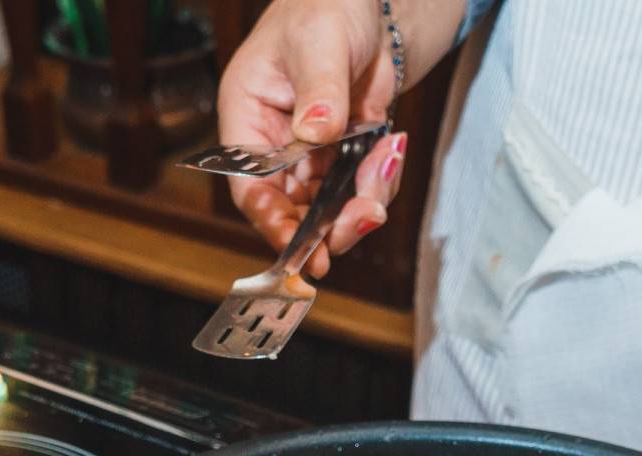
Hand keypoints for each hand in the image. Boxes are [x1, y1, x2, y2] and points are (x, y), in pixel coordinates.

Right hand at [216, 0, 406, 277]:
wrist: (364, 3)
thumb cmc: (326, 6)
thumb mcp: (319, 42)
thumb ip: (318, 91)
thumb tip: (316, 131)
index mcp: (248, 116)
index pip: (250, 185)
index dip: (271, 219)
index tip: (300, 245)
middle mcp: (275, 145)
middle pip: (291, 207)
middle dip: (328, 223)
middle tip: (362, 220)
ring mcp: (312, 154)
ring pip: (330, 206)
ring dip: (360, 202)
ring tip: (385, 165)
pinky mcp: (345, 154)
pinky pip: (361, 185)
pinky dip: (381, 178)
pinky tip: (392, 147)